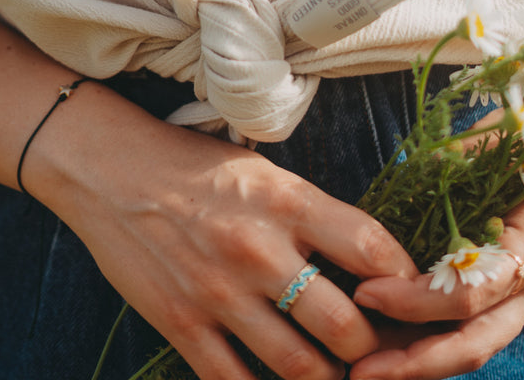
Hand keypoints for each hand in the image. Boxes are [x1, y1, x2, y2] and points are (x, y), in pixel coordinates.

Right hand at [25, 84, 417, 379]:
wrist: (112, 170)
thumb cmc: (194, 166)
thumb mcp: (262, 173)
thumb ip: (312, 215)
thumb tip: (362, 262)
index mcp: (286, 201)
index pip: (373, 249)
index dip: (408, 282)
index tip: (411, 297)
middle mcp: (258, 250)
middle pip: (346, 328)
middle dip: (374, 350)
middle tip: (381, 351)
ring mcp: (218, 294)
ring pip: (300, 370)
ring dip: (328, 379)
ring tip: (336, 372)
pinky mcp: (181, 324)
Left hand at [349, 114, 523, 379]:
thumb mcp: (490, 146)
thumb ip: (449, 171)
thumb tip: (396, 192)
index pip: (471, 293)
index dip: (416, 300)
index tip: (364, 293)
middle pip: (476, 342)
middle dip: (415, 363)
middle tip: (359, 370)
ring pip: (474, 348)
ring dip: (418, 364)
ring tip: (365, 369)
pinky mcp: (510, 301)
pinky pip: (470, 333)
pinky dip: (430, 346)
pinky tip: (389, 347)